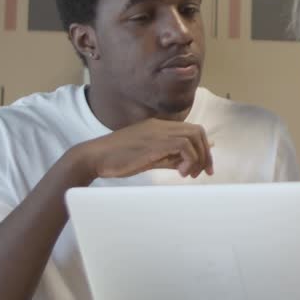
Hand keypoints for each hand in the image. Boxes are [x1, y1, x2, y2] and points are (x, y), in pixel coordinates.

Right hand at [70, 118, 213, 180]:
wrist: (94, 156)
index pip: (191, 130)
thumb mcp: (149, 158)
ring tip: (188, 174)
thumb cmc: (118, 159)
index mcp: (159, 127)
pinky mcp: (155, 142)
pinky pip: (184, 145)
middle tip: (204, 173)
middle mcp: (161, 126)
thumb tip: (189, 163)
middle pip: (197, 131)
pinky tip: (181, 172)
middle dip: (205, 153)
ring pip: (194, 136)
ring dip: (198, 158)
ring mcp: (158, 132)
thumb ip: (169, 158)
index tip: (205, 166)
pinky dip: (189, 159)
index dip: (203, 147)